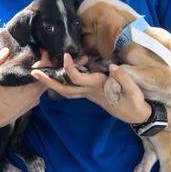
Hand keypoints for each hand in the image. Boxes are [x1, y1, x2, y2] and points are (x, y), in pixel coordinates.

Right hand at [0, 48, 45, 128]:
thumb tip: (5, 50)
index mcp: (27, 86)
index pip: (45, 68)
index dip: (45, 56)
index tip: (41, 49)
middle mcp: (35, 93)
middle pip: (49, 75)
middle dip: (47, 63)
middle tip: (41, 54)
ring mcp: (36, 100)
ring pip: (47, 84)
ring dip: (44, 74)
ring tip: (39, 63)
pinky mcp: (34, 104)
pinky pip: (41, 91)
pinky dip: (41, 82)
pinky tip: (33, 77)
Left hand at [31, 55, 149, 124]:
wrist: (137, 116)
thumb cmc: (135, 102)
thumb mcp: (133, 91)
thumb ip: (123, 78)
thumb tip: (113, 67)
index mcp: (97, 87)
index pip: (78, 78)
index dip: (70, 68)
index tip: (67, 55)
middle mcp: (89, 91)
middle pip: (64, 88)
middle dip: (48, 81)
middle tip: (33, 72)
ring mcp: (88, 93)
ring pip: (66, 90)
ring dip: (52, 82)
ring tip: (39, 73)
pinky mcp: (90, 93)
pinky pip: (72, 88)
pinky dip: (63, 81)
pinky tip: (58, 73)